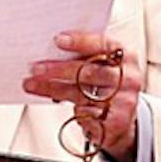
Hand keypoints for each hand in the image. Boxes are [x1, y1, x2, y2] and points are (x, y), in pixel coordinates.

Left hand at [24, 30, 143, 161]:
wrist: (122, 119)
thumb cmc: (105, 85)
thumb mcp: (103, 66)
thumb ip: (85, 56)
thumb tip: (48, 49)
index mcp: (126, 56)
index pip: (103, 44)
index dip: (80, 41)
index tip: (58, 40)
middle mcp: (128, 77)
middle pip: (90, 71)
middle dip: (59, 69)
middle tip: (36, 67)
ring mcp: (124, 100)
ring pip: (81, 93)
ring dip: (52, 88)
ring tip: (31, 84)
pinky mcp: (116, 121)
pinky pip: (85, 113)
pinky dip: (66, 106)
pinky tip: (53, 101)